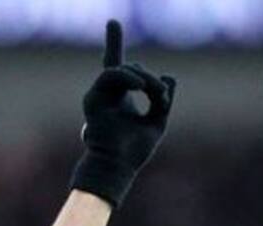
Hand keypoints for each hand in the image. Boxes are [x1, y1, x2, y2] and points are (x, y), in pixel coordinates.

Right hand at [70, 19, 175, 207]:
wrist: (118, 167)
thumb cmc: (135, 151)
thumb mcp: (158, 122)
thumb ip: (163, 99)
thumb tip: (169, 77)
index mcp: (121, 99)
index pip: (119, 66)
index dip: (114, 43)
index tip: (112, 22)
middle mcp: (108, 95)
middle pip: (131, 68)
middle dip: (153, 80)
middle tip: (163, 96)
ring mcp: (99, 96)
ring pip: (123, 69)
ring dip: (145, 78)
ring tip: (155, 93)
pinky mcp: (92, 100)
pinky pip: (110, 75)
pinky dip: (128, 77)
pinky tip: (141, 87)